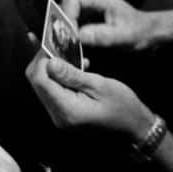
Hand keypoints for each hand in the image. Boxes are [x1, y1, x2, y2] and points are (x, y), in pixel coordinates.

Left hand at [26, 49, 153, 140]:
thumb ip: (72, 74)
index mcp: (67, 110)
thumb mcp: (99, 85)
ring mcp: (61, 116)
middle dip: (43, 61)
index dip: (41, 58)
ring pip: (44, 85)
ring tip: (69, 56)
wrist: (135, 128)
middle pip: (37, 82)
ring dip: (52, 68)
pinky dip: (59, 77)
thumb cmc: (123, 107)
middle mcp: (59, 116)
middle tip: (58, 46)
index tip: (51, 43)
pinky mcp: (65, 114)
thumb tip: (49, 61)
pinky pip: (54, 91)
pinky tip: (75, 68)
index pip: (39, 80)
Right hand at [61, 0, 153, 50]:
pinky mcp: (89, 16)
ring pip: (68, 13)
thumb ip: (102, 36)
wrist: (151, 33)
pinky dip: (72, 33)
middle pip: (66, 4)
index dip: (66, 15)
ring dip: (67, 29)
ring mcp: (90, 6)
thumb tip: (79, 36)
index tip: (70, 34)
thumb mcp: (123, 36)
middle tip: (67, 41)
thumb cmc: (140, 32)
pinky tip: (77, 46)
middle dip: (63, 23)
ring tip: (70, 45)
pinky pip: (74, 21)